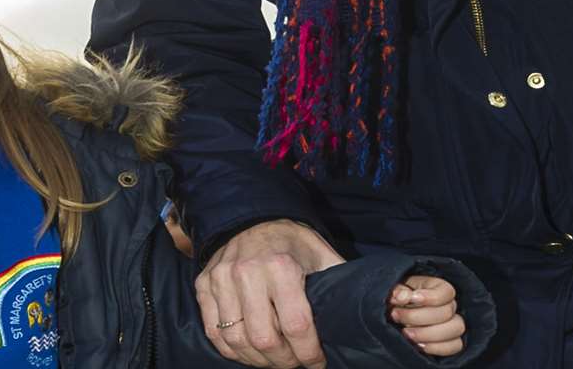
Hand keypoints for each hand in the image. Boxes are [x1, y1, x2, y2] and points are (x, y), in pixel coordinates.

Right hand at [195, 219, 346, 367]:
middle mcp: (247, 272)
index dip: (310, 352)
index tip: (318, 362)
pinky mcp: (204, 286)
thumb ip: (339, 283)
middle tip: (296, 363)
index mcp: (281, 265)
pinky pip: (214, 332)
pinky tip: (251, 352)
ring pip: (236, 340)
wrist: (253, 218)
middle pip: (264, 339)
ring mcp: (221, 280)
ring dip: (258, 360)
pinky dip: (232, 350)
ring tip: (275, 360)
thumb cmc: (292, 243)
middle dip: (285, 361)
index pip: (296, 325)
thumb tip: (369, 308)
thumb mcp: (322, 256)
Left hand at [389, 275, 464, 357]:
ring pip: (456, 328)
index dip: (429, 297)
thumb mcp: (397, 292)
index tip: (411, 299)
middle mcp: (450, 305)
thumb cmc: (401, 301)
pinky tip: (418, 345)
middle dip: (419, 317)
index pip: (446, 292)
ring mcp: (453, 324)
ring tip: (406, 334)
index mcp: (440, 288)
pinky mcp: (452, 342)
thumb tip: (402, 296)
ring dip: (428, 334)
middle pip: (447, 312)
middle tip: (397, 316)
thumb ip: (399, 292)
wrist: (400, 316)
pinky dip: (437, 347)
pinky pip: (456, 346)